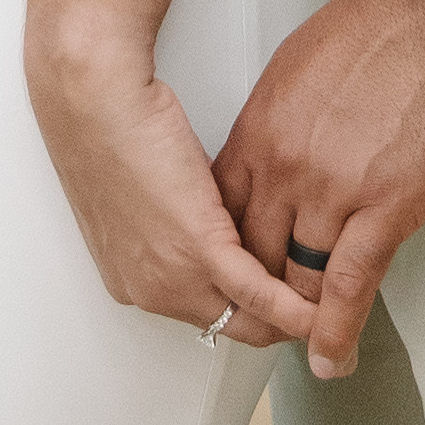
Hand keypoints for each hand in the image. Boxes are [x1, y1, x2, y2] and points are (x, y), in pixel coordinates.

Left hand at [29, 34, 321, 348]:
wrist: (94, 97)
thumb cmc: (106, 122)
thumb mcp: (139, 192)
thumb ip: (175, 222)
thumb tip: (215, 223)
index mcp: (133, 278)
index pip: (204, 314)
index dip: (247, 310)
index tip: (278, 301)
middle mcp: (150, 289)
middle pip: (230, 327)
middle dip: (278, 327)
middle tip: (316, 314)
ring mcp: (172, 277)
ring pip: (250, 321)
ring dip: (294, 318)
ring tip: (329, 304)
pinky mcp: (199, 249)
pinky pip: (260, 293)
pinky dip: (295, 305)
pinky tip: (321, 303)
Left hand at [214, 0, 424, 379]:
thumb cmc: (376, 28)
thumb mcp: (298, 70)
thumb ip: (282, 122)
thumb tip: (280, 154)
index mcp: (259, 133)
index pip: (225, 211)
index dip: (227, 248)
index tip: (232, 270)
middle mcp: (284, 168)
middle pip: (253, 252)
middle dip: (256, 289)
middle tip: (260, 319)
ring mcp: (331, 192)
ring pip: (299, 277)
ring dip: (297, 317)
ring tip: (295, 347)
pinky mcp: (384, 209)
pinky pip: (350, 287)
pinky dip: (337, 331)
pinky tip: (330, 359)